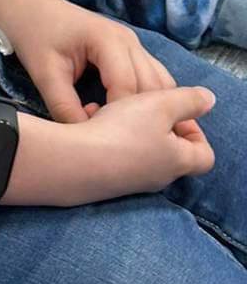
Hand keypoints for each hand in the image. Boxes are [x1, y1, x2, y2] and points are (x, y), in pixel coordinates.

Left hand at [8, 0, 173, 122]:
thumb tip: (87, 138)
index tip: (95, 131)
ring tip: (124, 130)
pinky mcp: (135, 53)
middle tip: (113, 136)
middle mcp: (129, 41)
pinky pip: (155, 80)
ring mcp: (135, 45)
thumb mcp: (44, 74)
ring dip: (150, 110)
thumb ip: (64, 107)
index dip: (116, 115)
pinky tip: (130, 118)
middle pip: (152, 87)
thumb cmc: (36, 36)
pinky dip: (149, 101)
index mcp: (107, 39)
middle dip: (139, 116)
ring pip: (162, 84)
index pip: (127, 85)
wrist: (33, 8)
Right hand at [72, 85, 215, 199]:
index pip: (205, 155)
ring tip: (109, 109)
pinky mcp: (107, 181)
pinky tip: (90, 121)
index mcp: (178, 161)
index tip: (176, 111)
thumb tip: (209, 100)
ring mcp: (132, 182)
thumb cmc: (123, 132)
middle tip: (141, 106)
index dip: (196, 131)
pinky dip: (107, 137)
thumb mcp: (160, 104)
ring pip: (139, 150)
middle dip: (157, 125)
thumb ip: (189, 100)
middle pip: (170, 152)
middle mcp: (158, 177)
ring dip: (128, 128)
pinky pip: (114, 155)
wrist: (75, 163)